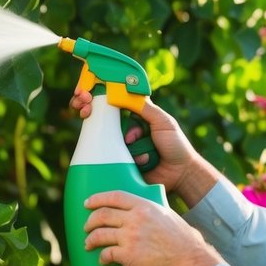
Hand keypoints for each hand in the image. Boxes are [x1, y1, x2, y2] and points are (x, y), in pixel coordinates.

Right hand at [70, 87, 218, 206]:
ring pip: (107, 139)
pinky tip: (144, 160)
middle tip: (85, 108)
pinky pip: (114, 157)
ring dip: (121, 139)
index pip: (111, 103)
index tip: (84, 95)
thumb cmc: (175, 144)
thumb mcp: (162, 121)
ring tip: (135, 143)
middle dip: (90, 111)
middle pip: (101, 119)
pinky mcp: (121, 164)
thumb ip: (144, 107)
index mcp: (135, 116)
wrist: (181, 173)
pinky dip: (130, 157)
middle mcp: (125, 130)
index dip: (95, 98)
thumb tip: (121, 92)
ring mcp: (122, 148)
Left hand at [83, 190, 222, 265]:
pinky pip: (107, 254)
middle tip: (87, 227)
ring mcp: (130, 237)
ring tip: (88, 244)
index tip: (88, 203)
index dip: (98, 199)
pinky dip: (102, 258)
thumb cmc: (183, 241)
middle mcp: (135, 218)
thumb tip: (147, 215)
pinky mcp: (129, 255)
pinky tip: (102, 260)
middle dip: (90, 221)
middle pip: (103, 215)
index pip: (115, 196)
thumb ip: (154, 213)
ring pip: (100, 235)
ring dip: (91, 240)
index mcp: (145, 206)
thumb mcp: (168, 216)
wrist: (188, 260)